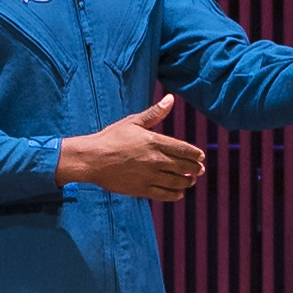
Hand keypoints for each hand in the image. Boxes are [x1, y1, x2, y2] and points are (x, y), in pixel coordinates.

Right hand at [62, 94, 208, 199]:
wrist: (92, 159)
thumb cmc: (111, 138)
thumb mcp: (133, 122)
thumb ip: (155, 113)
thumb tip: (171, 98)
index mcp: (154, 141)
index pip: (184, 149)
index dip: (195, 154)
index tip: (201, 157)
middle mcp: (155, 160)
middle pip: (184, 166)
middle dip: (195, 168)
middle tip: (199, 170)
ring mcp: (150, 176)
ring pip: (178, 182)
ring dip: (187, 181)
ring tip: (190, 180)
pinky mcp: (142, 189)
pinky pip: (165, 194)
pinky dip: (175, 194)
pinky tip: (178, 193)